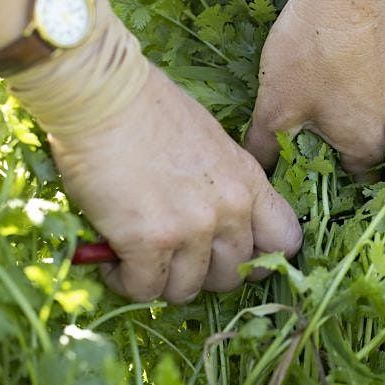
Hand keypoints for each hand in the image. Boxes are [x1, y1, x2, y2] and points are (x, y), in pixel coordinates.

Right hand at [49, 66, 301, 302]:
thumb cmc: (144, 107)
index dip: (257, 259)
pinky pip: (144, 290)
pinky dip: (124, 280)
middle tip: (170, 255)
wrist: (101, 94)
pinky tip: (111, 256)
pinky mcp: (149, 242)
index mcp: (247, 181)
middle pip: (231, 276)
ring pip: (187, 290)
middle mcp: (229, 209)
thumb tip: (206, 219)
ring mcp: (192, 228)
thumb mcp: (207, 140)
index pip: (284, 241)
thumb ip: (220, 182)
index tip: (228, 254)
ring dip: (159, 280)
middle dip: (199, 273)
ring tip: (135, 256)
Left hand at [246, 0, 384, 174]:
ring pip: (373, 117)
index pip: (351, 181)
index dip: (324, 177)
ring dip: (348, 115)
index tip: (300, 162)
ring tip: (315, 96)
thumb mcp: (275, 107)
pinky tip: (333, 68)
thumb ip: (263, 148)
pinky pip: (380, 88)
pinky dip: (359, 87)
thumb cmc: (309, 54)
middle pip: (364, 150)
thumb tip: (255, 171)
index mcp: (370, 146)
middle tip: (302, 129)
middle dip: (335, 145)